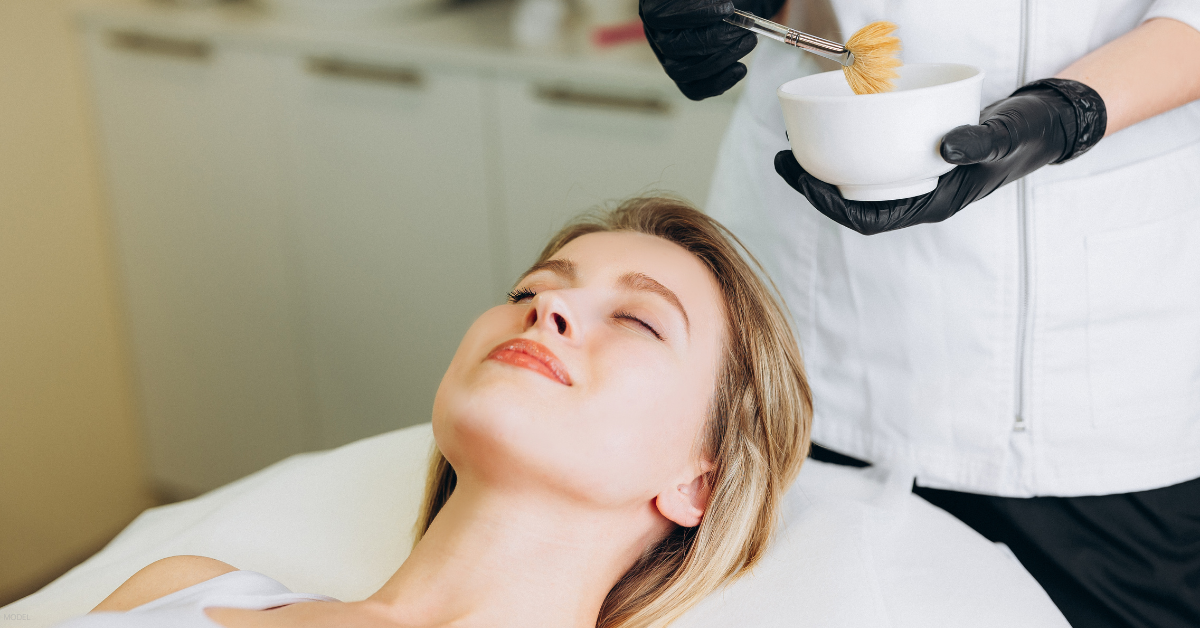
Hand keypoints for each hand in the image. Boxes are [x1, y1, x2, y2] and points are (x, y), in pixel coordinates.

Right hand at [640, 0, 784, 99]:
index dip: (694, 15)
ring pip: (681, 72)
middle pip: (672, 47)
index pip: (658, 16)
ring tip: (749, 41)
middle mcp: (655, 34)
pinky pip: (693, 90)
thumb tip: (727, 11)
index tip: (728, 9)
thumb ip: (720, 0)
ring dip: (721, 60)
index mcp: (655, 7)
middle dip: (714, 39)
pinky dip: (718, 83)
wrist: (734, 9)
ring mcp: (668, 59)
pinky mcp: (684, 78)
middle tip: (745, 28)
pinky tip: (740, 68)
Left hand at [774, 78, 1106, 234]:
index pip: (870, 219)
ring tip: (796, 148)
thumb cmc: (1026, 136)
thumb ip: (978, 142)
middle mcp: (919, 195)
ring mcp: (915, 178)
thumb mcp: (1004, 137)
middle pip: (854, 201)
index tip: (804, 185)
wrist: (1043, 124)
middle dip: (816, 188)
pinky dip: (850, 148)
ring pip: (860, 182)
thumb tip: (944, 148)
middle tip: (784, 162)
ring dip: (826, 170)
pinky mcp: (914, 157)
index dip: (832, 206)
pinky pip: (873, 159)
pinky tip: (832, 130)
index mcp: (934, 204)